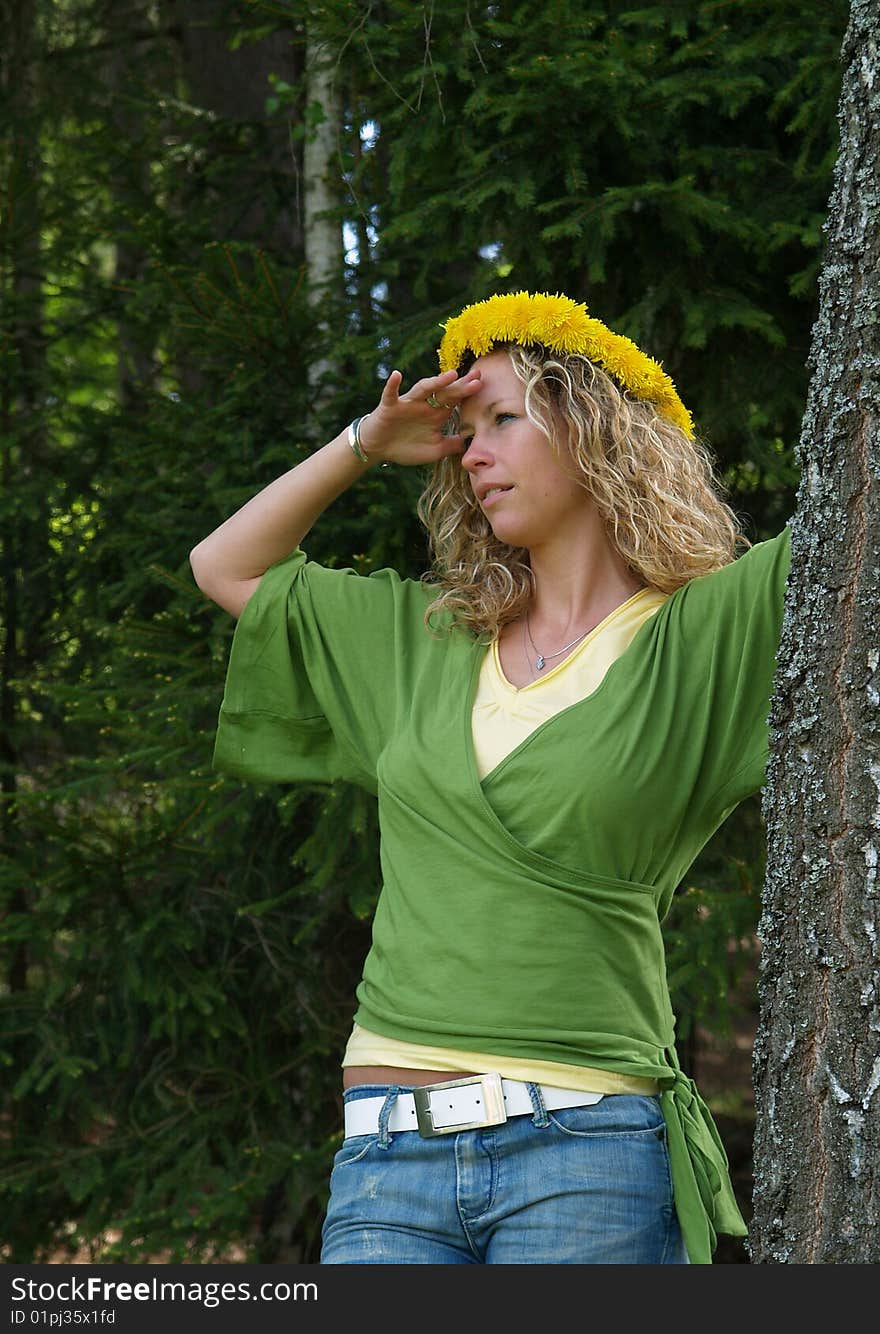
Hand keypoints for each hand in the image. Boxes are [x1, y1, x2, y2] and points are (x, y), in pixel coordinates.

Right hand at [357, 367, 481, 465]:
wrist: (379, 448)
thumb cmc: (407, 447)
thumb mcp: (434, 450)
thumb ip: (452, 445)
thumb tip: (471, 442)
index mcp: (436, 413)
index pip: (455, 400)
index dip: (468, 392)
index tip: (482, 384)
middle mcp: (425, 405)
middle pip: (445, 392)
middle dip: (460, 385)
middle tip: (476, 377)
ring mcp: (408, 403)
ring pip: (423, 389)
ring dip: (436, 382)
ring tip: (451, 375)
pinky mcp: (390, 406)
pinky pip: (391, 394)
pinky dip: (392, 385)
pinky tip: (397, 375)